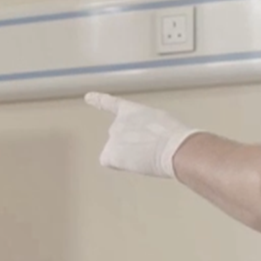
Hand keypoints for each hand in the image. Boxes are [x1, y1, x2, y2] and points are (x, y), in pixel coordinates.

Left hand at [84, 92, 200, 179]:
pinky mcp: (110, 154)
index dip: (99, 100)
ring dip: (128, 155)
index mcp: (131, 111)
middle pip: (119, 137)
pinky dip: (118, 164)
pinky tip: (132, 163)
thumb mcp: (158, 122)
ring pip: (117, 152)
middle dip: (130, 144)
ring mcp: (112, 139)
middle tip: (149, 149)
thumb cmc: (172, 135)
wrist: (172, 147)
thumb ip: (145, 126)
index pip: (111, 104)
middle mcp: (117, 123)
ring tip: (147, 156)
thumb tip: (144, 140)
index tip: (87, 97)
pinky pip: (109, 162)